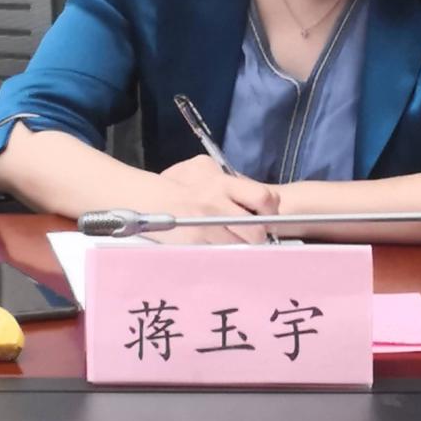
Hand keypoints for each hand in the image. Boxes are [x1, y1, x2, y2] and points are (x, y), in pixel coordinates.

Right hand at [157, 156, 278, 242]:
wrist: (149, 200)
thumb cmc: (179, 183)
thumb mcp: (205, 168)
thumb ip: (230, 180)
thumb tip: (257, 196)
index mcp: (223, 183)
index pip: (263, 197)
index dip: (271, 210)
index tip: (269, 216)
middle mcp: (218, 204)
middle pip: (256, 229)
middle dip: (260, 236)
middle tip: (256, 236)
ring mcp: (207, 224)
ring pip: (241, 244)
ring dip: (243, 246)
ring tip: (236, 240)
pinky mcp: (197, 241)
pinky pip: (222, 251)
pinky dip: (225, 251)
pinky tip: (220, 245)